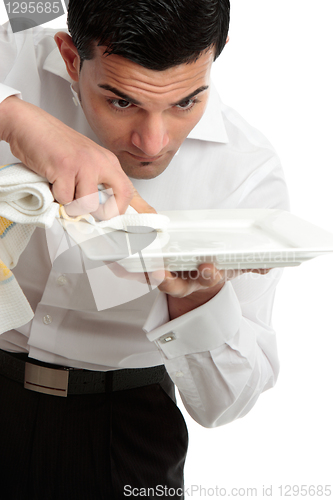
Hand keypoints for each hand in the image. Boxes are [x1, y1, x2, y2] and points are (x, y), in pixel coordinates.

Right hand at [0, 96, 153, 217]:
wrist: (28, 124)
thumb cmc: (53, 144)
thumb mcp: (84, 161)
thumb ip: (96, 182)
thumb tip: (105, 208)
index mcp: (107, 161)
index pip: (130, 190)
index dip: (139, 209)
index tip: (148, 220)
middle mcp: (100, 162)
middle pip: (119, 198)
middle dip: (106, 214)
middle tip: (91, 213)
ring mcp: (84, 164)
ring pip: (88, 204)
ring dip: (73, 205)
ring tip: (64, 190)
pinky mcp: (65, 167)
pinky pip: (65, 199)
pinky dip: (56, 196)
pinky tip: (53, 181)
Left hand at [107, 261, 270, 319]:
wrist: (192, 290)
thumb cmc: (210, 274)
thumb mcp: (232, 271)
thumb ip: (249, 266)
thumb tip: (269, 265)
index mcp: (203, 282)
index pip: (208, 279)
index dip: (208, 275)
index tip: (209, 267)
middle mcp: (181, 284)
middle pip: (173, 284)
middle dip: (167, 279)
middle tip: (159, 271)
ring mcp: (162, 281)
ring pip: (149, 279)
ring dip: (137, 272)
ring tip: (126, 263)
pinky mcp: (146, 275)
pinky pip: (134, 272)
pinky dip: (123, 266)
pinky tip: (110, 257)